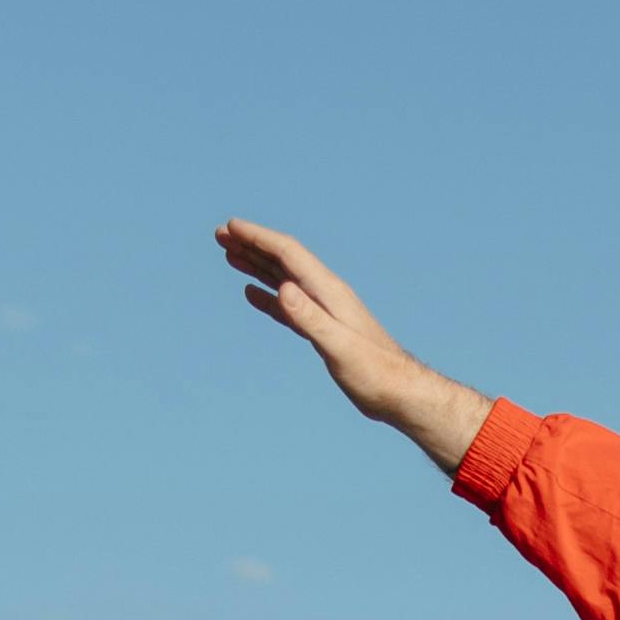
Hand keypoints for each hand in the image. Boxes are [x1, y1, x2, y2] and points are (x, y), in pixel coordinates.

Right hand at [214, 219, 491, 477]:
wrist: (399, 392)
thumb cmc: (374, 372)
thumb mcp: (338, 346)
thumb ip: (310, 317)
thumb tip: (282, 288)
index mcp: (328, 291)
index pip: (288, 254)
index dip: (258, 238)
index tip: (230, 226)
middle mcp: (325, 294)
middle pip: (282, 260)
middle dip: (251, 244)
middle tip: (219, 234)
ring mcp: (324, 311)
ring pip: (283, 279)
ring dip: (256, 264)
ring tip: (229, 255)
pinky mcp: (322, 330)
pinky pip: (288, 305)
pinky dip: (267, 295)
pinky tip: (252, 293)